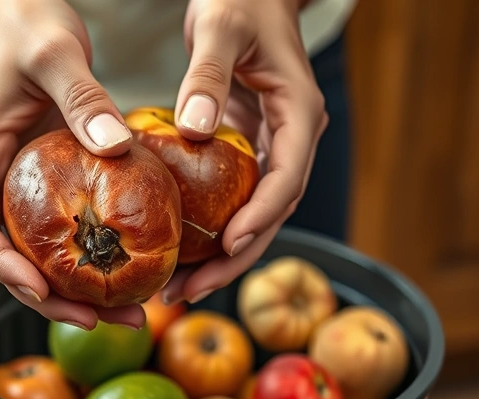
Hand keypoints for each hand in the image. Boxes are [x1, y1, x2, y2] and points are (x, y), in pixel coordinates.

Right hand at [0, 0, 145, 329]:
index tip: (42, 292)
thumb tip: (114, 148)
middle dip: (50, 298)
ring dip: (74, 289)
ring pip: (35, 253)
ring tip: (129, 313)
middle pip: (8, 259)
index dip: (5, 269)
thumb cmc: (26, 22)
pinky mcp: (43, 180)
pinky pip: (60, 230)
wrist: (18, 5)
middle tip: (106, 322)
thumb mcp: (55, 52)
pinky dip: (88, 258)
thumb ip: (81, 97)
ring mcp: (16, 183)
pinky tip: (128, 271)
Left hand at [160, 0, 328, 304]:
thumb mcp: (222, 27)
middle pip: (273, 212)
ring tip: (182, 288)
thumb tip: (195, 128)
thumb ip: (209, 75)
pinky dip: (213, 227)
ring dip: (224, 254)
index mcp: (299, 114)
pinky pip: (236, 197)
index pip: (287, 178)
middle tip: (192, 291)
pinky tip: (180, 251)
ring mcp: (273, 146)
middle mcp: (292, 138)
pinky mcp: (250, 148)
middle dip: (236, 256)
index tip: (228, 248)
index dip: (261, 218)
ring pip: (256, 213)